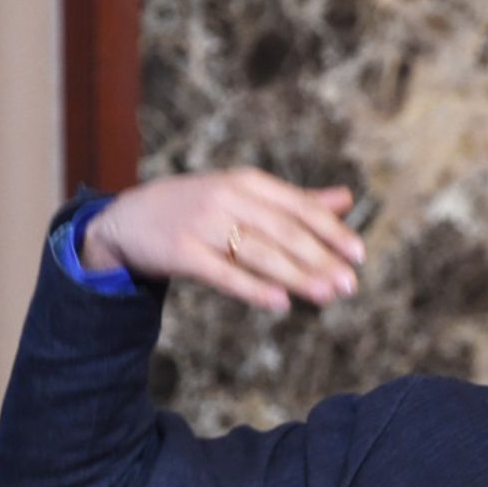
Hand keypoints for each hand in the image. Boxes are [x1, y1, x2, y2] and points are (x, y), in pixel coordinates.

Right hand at [81, 168, 366, 311]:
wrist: (128, 219)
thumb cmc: (200, 208)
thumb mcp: (246, 196)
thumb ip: (296, 201)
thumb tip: (347, 199)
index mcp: (249, 183)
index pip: (299, 206)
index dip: (331, 230)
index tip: (359, 254)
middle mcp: (227, 197)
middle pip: (283, 231)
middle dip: (320, 258)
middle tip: (350, 284)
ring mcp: (202, 223)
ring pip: (258, 252)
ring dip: (296, 275)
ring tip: (326, 295)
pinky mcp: (180, 251)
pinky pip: (223, 273)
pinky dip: (252, 288)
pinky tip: (279, 303)